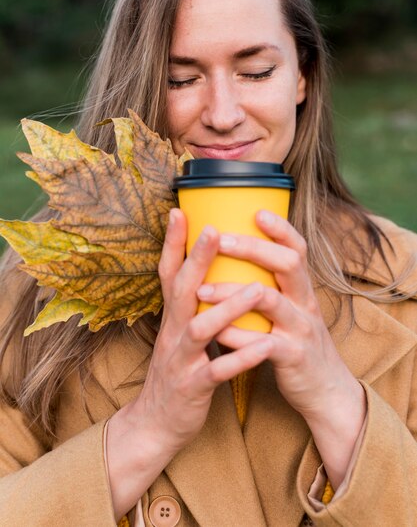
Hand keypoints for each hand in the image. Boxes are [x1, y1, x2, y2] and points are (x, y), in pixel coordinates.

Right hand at [106, 208, 270, 518]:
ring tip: (257, 289)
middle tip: (214, 229)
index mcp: (173, 317)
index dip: (173, 243)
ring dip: (228, 308)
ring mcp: (180, 359)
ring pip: (201, 329)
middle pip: (182, 290)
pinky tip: (263, 348)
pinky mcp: (193, 387)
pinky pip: (217, 372)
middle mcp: (172, 332)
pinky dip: (240, 358)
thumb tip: (212, 273)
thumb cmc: (176, 370)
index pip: (169, 273)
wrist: (155, 423)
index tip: (179, 210)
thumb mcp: (179, 332)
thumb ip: (193, 305)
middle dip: (196, 259)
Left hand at [197, 209, 366, 487]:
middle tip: (218, 238)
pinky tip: (216, 332)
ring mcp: (301, 329)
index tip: (256, 211)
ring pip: (270, 300)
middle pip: (287, 263)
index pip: (297, 248)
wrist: (324, 391)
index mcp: (301, 289)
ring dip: (233, 292)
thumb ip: (272, 286)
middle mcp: (305, 302)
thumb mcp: (292, 310)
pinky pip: (264, 343)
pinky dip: (238, 336)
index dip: (280, 227)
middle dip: (252, 247)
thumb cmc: (296, 343)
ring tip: (201, 288)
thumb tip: (241, 259)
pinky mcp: (293, 357)